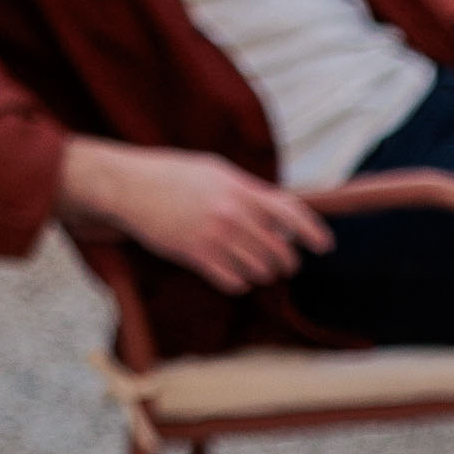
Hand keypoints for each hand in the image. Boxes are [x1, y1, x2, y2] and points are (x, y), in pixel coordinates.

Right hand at [56, 139, 334, 291]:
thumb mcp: (217, 171)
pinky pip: (234, 282)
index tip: (325, 246)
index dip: (314, 232)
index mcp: (241, 190)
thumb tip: (282, 209)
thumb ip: (250, 191)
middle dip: (286, 261)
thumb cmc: (173, 175)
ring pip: (260, 271)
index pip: (292, 213)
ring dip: (262, 273)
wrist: (128, 186)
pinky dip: (239, 282)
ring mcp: (214, 237)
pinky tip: (231, 273)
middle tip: (282, 263)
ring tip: (254, 266)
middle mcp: (233, 215)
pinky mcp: (195, 256)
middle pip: (280, 252)